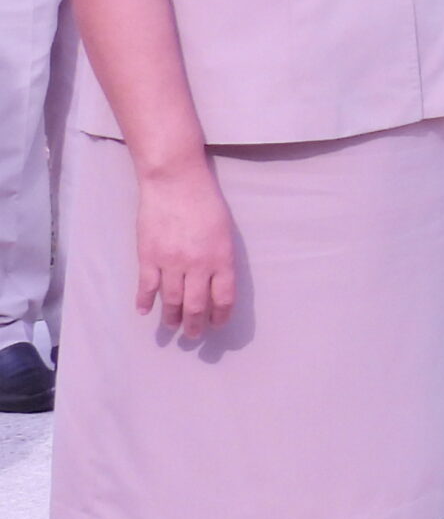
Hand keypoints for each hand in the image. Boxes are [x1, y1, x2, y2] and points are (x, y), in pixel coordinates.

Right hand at [132, 161, 237, 339]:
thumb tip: (215, 281)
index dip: (221, 315)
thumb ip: (220, 256)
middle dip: (195, 325)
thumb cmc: (205, 202)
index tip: (217, 324)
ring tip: (172, 328)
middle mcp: (198, 265)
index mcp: (221, 258)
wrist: (175, 182)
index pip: (224, 297)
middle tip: (193, 336)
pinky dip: (145, 302)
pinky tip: (144, 312)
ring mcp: (171, 262)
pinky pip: (147, 287)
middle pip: (196, 305)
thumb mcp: (224, 230)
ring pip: (171, 300)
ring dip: (171, 318)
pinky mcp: (148, 257)